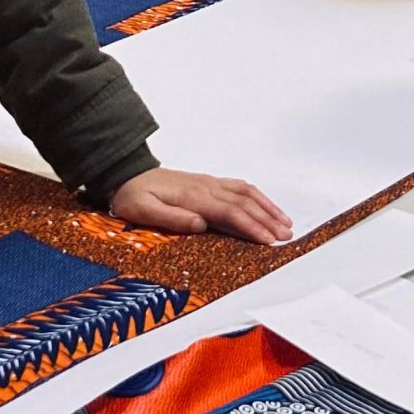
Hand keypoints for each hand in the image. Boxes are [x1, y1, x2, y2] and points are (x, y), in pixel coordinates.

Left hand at [112, 167, 295, 243]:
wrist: (127, 172)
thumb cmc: (132, 196)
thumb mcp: (142, 211)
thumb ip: (172, 218)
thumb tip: (201, 224)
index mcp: (193, 197)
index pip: (230, 213)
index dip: (251, 227)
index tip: (268, 241)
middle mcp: (206, 187)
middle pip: (244, 203)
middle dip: (267, 220)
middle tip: (286, 236)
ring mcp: (209, 183)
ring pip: (246, 193)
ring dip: (267, 207)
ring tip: (285, 223)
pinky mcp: (209, 182)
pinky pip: (239, 186)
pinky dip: (258, 196)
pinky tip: (267, 206)